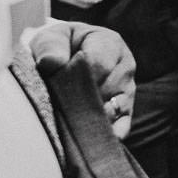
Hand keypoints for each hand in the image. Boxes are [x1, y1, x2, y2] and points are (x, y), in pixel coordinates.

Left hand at [31, 21, 136, 138]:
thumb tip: (50, 63)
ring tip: (70, 122)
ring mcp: (127, 92)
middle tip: (60, 107)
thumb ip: (50, 46)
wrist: (65, 59)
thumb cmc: (58, 47)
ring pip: (115, 110)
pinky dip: (106, 134)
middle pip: (108, 89)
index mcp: (110, 43)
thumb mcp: (50, 37)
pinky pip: (121, 127)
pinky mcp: (125, 113)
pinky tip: (89, 139)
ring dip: (91, 118)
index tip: (58, 86)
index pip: (100, 64)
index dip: (79, 77)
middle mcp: (125, 67)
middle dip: (82, 99)